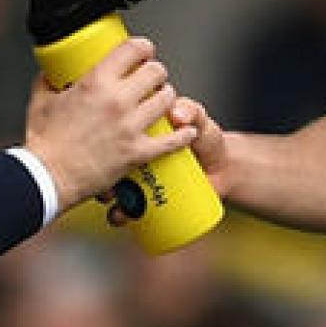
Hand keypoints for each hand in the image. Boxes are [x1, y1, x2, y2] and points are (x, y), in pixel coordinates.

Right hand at [23, 37, 197, 209]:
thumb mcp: (40, 102)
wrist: (47, 179)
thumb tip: (51, 73)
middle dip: (156, 72)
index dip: (143, 47)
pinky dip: (183, 135)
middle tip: (151, 77)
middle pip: (156, 72)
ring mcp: (130, 127)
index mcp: (96, 83)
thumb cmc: (44, 144)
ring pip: (167, 100)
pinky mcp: (137, 152)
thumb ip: (48, 82)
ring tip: (161, 100)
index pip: (132, 50)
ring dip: (166, 98)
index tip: (143, 51)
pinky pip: (172, 141)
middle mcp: (117, 101)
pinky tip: (186, 132)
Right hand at [94, 94, 223, 227]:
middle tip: (106, 174)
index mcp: (140, 129)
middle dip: (101, 168)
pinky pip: (126, 207)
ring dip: (106, 194)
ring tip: (112, 198)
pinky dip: (119, 213)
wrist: (223, 169)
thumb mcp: (198, 119)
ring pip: (112, 186)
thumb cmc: (207, 138)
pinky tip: (119, 215)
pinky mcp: (146, 198)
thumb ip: (191, 111)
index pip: (116, 128)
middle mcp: (133, 152)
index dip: (104, 132)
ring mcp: (138, 177)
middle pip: (107, 160)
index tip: (104, 138)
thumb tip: (176, 115)